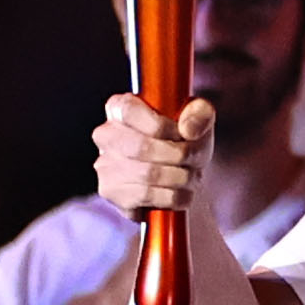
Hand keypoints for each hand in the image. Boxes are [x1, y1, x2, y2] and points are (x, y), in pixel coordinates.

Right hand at [95, 93, 215, 214]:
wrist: (181, 174)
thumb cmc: (184, 140)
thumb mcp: (199, 119)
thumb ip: (200, 113)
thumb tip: (188, 129)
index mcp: (119, 107)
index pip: (130, 110)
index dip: (162, 126)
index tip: (183, 135)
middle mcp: (105, 134)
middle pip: (141, 146)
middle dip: (177, 156)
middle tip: (193, 159)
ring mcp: (104, 165)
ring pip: (147, 174)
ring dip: (179, 178)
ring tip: (189, 176)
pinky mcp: (111, 192)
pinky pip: (146, 196)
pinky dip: (172, 197)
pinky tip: (180, 192)